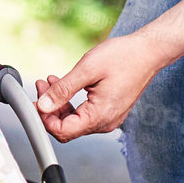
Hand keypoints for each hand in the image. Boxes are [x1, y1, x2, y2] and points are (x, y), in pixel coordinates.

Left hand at [34, 31, 169, 140]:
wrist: (148, 51)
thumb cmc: (124, 57)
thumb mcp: (87, 69)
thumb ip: (62, 90)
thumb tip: (43, 106)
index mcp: (99, 116)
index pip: (62, 131)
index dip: (44, 118)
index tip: (35, 101)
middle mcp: (105, 123)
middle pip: (67, 128)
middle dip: (49, 109)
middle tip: (40, 87)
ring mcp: (108, 118)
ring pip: (75, 120)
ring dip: (59, 103)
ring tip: (49, 82)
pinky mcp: (109, 110)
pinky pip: (85, 113)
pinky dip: (71, 101)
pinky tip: (64, 85)